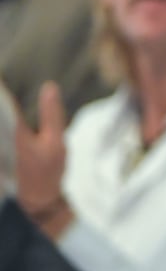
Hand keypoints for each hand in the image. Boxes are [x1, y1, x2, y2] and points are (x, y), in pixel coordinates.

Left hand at [14, 82, 72, 235]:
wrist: (35, 201)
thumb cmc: (47, 172)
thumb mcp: (55, 143)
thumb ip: (52, 114)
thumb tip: (49, 86)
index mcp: (11, 129)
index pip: (2, 100)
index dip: (2, 84)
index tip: (4, 69)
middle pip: (0, 111)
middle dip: (2, 94)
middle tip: (7, 76)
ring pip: (0, 120)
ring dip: (3, 108)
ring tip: (8, 89)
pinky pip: (2, 129)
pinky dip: (5, 119)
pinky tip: (14, 115)